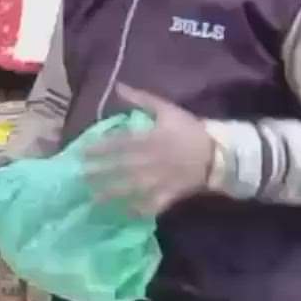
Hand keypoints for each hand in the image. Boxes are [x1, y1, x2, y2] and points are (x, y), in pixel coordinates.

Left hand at [83, 83, 214, 216]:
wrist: (219, 153)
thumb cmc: (190, 129)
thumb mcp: (166, 109)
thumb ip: (141, 98)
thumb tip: (118, 86)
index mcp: (149, 139)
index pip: (119, 144)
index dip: (99, 148)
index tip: (82, 153)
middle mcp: (151, 160)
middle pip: (121, 167)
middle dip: (100, 172)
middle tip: (80, 176)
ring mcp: (160, 180)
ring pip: (132, 188)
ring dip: (112, 193)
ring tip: (93, 197)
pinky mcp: (170, 194)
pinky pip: (152, 205)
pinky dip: (139, 210)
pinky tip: (124, 215)